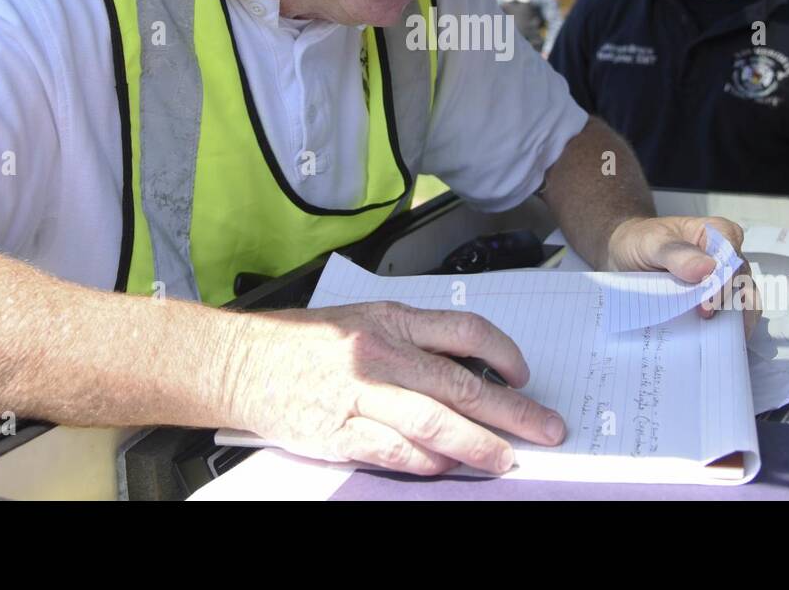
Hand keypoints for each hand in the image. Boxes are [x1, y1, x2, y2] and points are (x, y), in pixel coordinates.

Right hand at [227, 302, 566, 475]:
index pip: (465, 331)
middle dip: (513, 411)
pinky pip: (397, 452)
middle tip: (547, 428)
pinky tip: (450, 468)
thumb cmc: (303, 341)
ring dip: (479, 446)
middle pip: (462, 384)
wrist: (242, 362)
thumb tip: (469, 368)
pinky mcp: (341, 432)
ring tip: (508, 459)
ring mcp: (361, 395)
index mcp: (391, 320)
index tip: (525, 374)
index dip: (504, 353)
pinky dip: (428, 464)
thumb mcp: (364, 319)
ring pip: (435, 424)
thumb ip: (413, 339)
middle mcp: (381, 355)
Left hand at [606, 215, 760, 336]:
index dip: (724, 286)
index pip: (733, 260)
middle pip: (743, 286)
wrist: (628, 254)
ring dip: (729, 325)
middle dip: (730, 310)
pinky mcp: (718, 302)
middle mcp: (730, 257)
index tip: (706, 308)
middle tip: (707, 329)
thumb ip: (677, 253)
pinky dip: (722, 332)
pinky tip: (708, 343)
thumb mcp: (652, 243)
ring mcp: (726, 282)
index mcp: (721, 233)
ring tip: (710, 343)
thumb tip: (708, 269)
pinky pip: (730, 319)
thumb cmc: (642, 241)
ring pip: (743, 306)